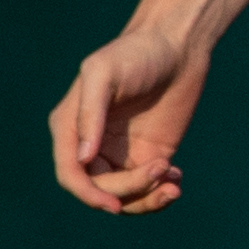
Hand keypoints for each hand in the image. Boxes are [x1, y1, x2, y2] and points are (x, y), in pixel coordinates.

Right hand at [48, 22, 207, 214]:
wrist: (179, 44)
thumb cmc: (136, 52)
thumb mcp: (105, 74)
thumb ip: (90, 113)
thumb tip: (83, 159)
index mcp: (70, 128)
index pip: (71, 174)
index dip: (88, 194)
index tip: (115, 205)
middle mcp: (91, 146)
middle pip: (99, 187)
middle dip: (129, 189)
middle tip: (161, 166)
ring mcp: (119, 153)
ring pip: (123, 195)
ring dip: (145, 199)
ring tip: (172, 185)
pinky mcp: (148, 154)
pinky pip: (146, 187)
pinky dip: (158, 193)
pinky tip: (176, 179)